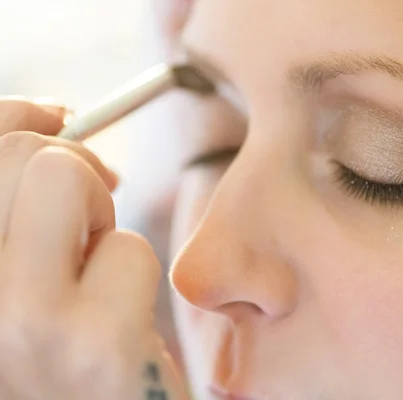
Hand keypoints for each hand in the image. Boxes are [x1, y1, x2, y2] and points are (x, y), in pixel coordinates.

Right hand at [0, 98, 189, 399]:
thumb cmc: (59, 356)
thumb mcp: (18, 278)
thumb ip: (17, 203)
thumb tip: (53, 115)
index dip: (17, 117)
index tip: (59, 118)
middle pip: (19, 154)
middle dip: (74, 171)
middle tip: (91, 221)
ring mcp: (17, 324)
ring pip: (68, 180)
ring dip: (102, 224)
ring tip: (98, 282)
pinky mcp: (93, 343)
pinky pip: (128, 247)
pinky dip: (135, 274)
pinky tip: (122, 325)